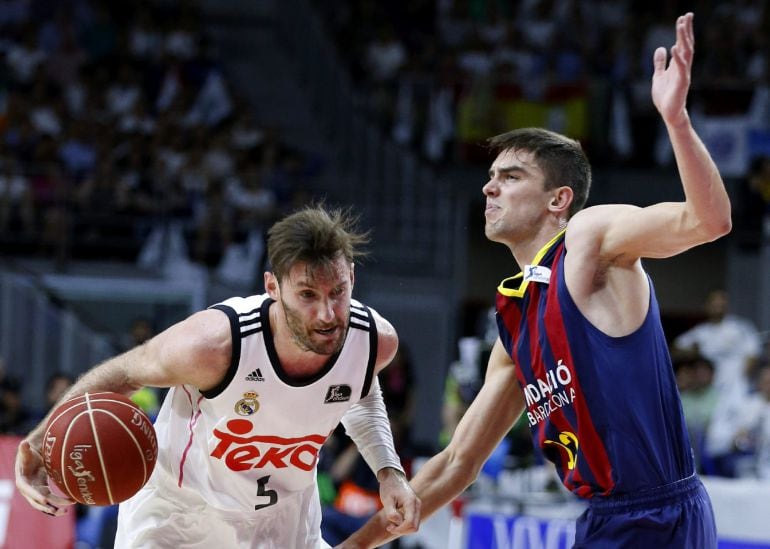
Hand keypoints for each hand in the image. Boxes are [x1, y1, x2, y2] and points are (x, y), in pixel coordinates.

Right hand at [15, 439, 74, 515]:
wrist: (32, 458)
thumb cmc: (29, 454)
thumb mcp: (26, 452)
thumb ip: (25, 449)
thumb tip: (23, 443)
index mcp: (22, 481)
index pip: (28, 490)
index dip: (35, 495)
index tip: (45, 499)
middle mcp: (28, 490)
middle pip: (36, 501)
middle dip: (46, 507)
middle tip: (57, 510)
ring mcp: (36, 492)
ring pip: (44, 504)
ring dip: (54, 509)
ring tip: (65, 511)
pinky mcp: (43, 492)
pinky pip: (50, 501)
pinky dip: (57, 504)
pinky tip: (68, 506)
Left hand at [376, 467, 420, 534]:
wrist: (392, 476)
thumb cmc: (388, 487)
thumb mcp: (386, 500)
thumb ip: (391, 513)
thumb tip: (398, 523)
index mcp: (411, 502)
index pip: (410, 523)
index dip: (400, 529)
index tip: (389, 527)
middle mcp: (417, 504)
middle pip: (414, 527)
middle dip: (402, 530)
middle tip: (389, 527)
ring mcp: (417, 506)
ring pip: (414, 525)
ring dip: (403, 528)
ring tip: (391, 524)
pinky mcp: (415, 507)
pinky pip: (412, 521)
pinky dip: (404, 524)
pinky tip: (395, 520)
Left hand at [652, 12, 693, 127]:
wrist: (669, 113)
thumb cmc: (665, 96)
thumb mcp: (658, 76)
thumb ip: (660, 63)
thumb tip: (660, 48)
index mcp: (678, 65)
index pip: (682, 44)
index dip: (683, 31)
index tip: (683, 17)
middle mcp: (683, 67)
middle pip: (686, 44)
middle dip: (686, 30)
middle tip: (687, 15)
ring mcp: (683, 74)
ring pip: (686, 53)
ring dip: (683, 39)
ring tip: (681, 26)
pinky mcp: (681, 83)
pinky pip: (681, 68)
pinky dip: (678, 58)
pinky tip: (674, 47)